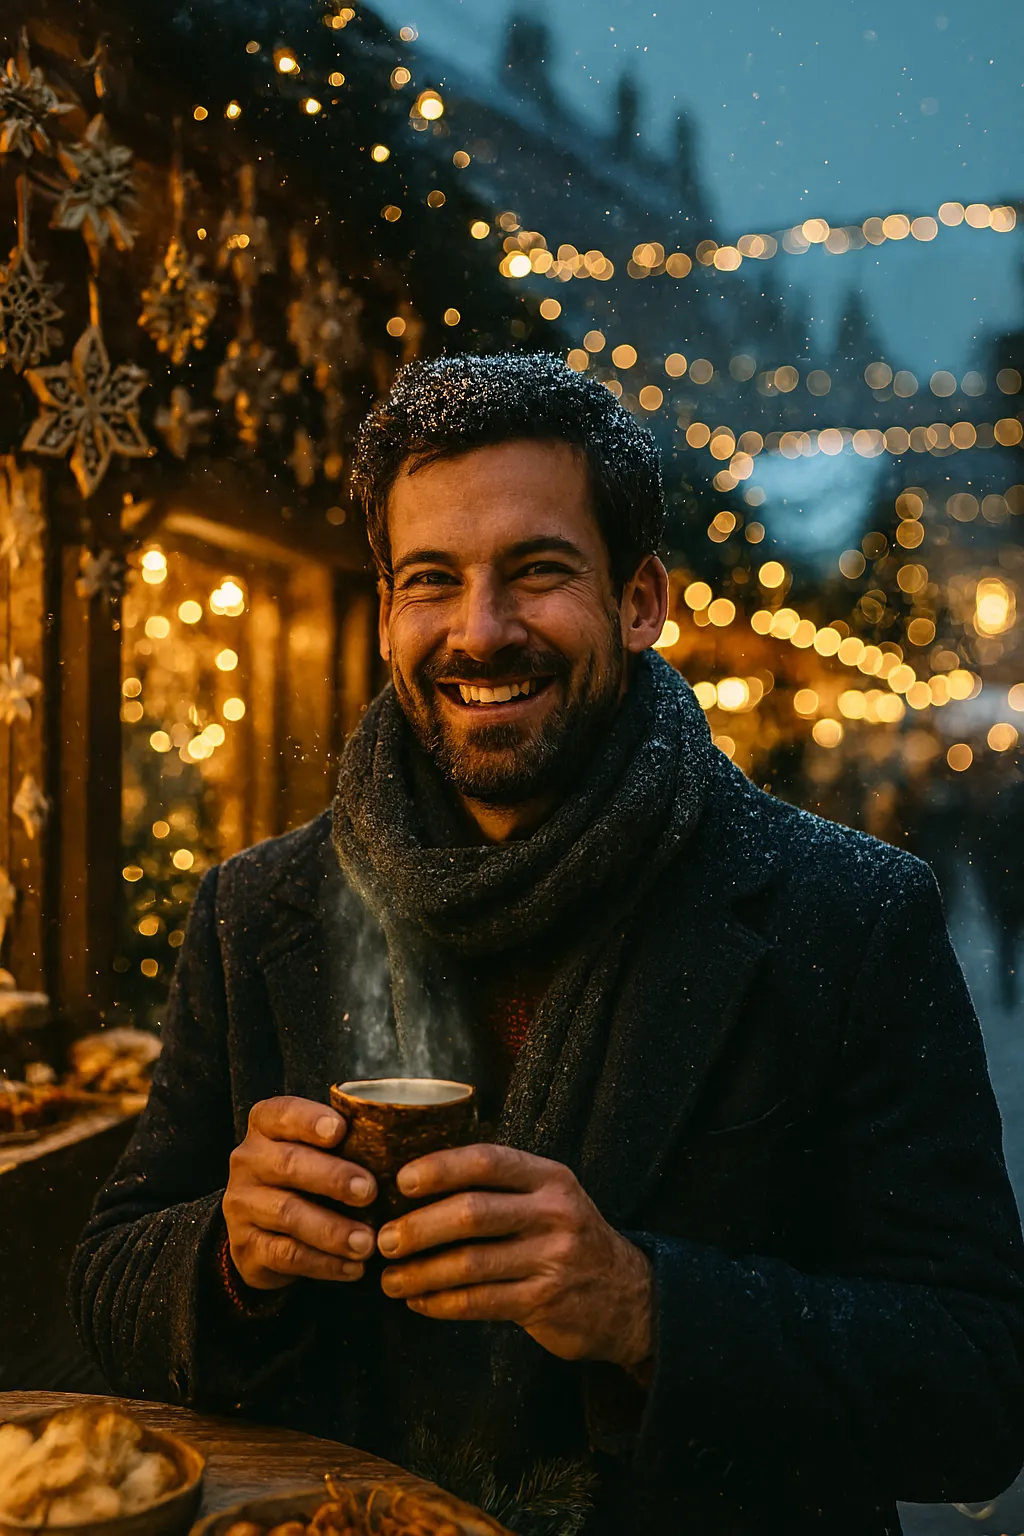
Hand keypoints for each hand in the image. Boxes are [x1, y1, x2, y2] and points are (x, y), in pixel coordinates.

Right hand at [223, 1096, 377, 1290]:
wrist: (260, 1227)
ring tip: (367, 1242)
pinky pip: (286, 1255)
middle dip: (332, 1177)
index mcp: (265, 1126)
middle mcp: (248, 1161)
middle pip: (288, 1164)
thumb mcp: (317, 1149)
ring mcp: (242, 1205)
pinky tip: (354, 1268)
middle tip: (370, 1191)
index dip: (309, 1120)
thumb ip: (346, 1141)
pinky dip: (324, 1264)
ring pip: (288, 1214)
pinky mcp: (246, 1246)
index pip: (281, 1113)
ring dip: (332, 1230)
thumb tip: (403, 1143)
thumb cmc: (306, 1174)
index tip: (340, 1130)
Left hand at [375, 1143, 652, 1367]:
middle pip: (472, 1213)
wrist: (630, 1297)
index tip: (401, 1181)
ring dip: (420, 1272)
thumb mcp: (550, 1198)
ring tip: (389, 1279)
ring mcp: (552, 1259)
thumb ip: (500, 1188)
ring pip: (470, 1263)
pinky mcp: (545, 1302)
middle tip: (384, 1239)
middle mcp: (554, 1213)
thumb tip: (418, 1185)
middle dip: (419, 1226)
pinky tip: (418, 1301)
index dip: (440, 1168)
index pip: (488, 1162)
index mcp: (549, 1178)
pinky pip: (479, 1302)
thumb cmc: (569, 1238)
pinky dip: (440, 1302)